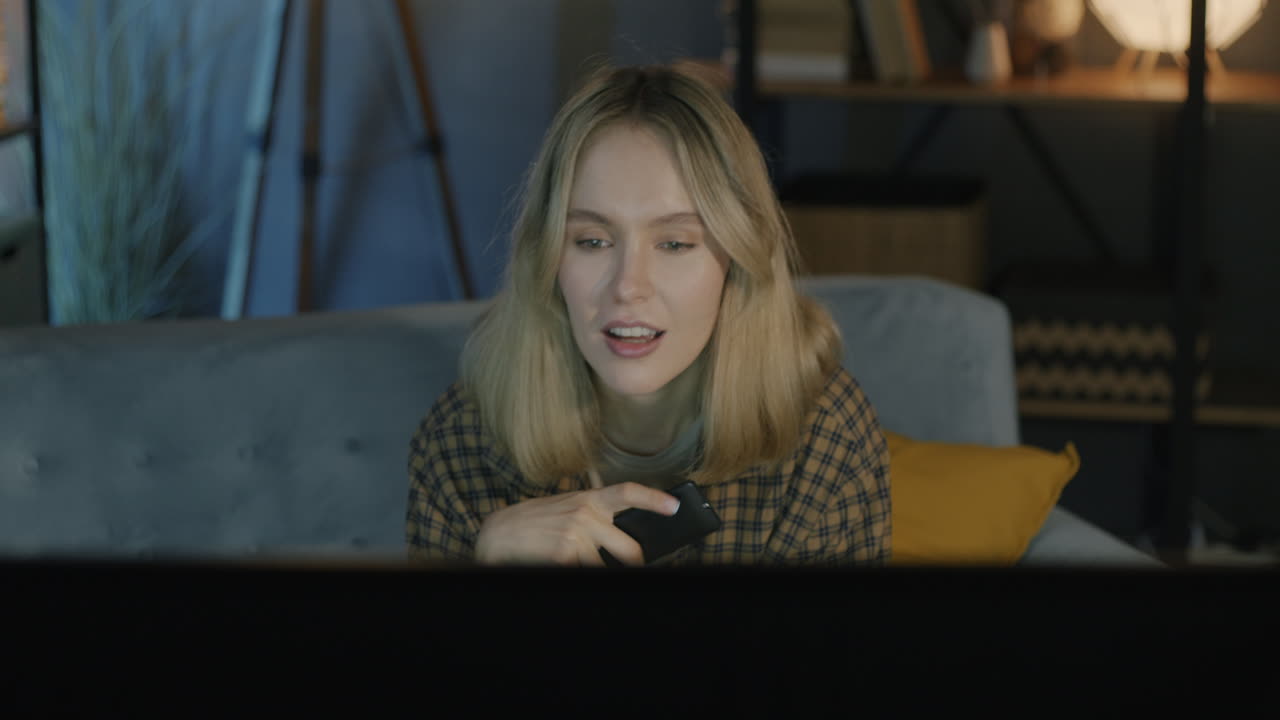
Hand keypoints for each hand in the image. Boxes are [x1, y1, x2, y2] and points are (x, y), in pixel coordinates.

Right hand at [474, 482, 680, 566]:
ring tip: (573, 560)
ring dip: (595, 570)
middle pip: (630, 549)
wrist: (499, 533)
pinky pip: (586, 574)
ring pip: (606, 567)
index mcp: (589, 499)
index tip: (674, 507)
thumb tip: (624, 537)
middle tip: (631, 568)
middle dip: (633, 565)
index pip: (628, 492)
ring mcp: (576, 534)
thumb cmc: (537, 522)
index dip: (655, 499)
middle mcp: (586, 513)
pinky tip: (561, 564)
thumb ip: (595, 517)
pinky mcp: (566, 554)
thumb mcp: (568, 508)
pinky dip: (577, 573)